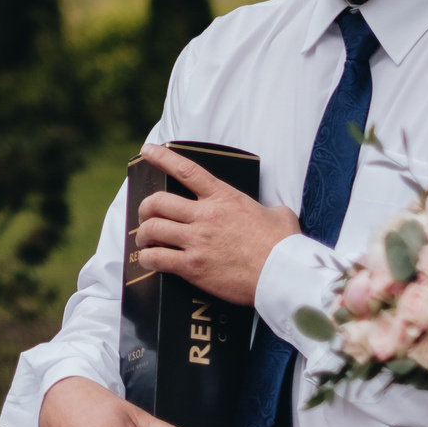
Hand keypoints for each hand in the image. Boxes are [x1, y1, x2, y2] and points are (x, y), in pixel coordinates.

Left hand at [130, 144, 300, 305]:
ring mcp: (197, 241)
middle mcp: (206, 216)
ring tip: (144, 240)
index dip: (162, 157)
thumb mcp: (279, 214)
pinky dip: (148, 259)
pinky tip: (149, 260)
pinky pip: (158, 259)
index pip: (186, 170)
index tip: (147, 150)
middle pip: (158, 202)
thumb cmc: (284, 246)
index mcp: (224, 198)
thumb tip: (270, 211)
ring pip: (153, 229)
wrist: (284, 276)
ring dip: (143, 235)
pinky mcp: (194, 267)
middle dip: (145, 208)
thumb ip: (267, 208)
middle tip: (145, 215)